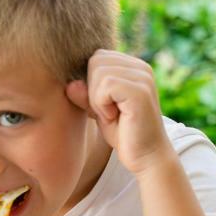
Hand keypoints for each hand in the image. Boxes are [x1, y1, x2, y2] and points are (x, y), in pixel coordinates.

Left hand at [66, 49, 171, 174]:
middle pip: (95, 61)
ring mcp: (143, 77)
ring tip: (112, 115)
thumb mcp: (98, 110)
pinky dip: (101, 105)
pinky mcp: (140, 90)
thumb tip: (70, 84)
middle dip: (92, 90)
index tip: (105, 106)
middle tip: (108, 112)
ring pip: (98, 72)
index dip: (91, 83)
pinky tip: (115, 117)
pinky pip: (105, 86)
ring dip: (97, 99)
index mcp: (133, 67)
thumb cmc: (123, 134)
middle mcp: (141, 67)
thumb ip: (85, 94)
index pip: (96, 57)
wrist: (146, 157)